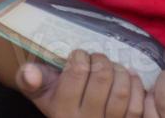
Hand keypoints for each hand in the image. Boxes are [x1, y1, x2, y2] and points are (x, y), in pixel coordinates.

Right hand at [16, 50, 144, 117]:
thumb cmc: (57, 103)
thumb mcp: (38, 93)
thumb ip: (28, 80)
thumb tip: (30, 71)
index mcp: (61, 109)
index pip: (76, 72)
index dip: (80, 56)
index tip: (79, 56)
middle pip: (101, 78)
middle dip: (101, 59)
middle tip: (96, 59)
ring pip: (121, 91)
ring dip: (120, 71)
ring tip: (112, 67)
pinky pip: (136, 106)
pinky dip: (136, 86)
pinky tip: (128, 78)